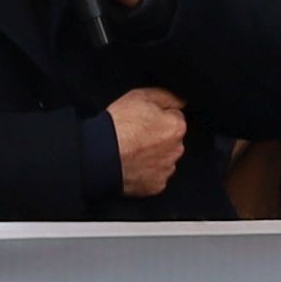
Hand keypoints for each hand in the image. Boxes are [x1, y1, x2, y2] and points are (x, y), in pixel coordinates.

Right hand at [100, 86, 192, 200]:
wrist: (100, 154)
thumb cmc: (118, 125)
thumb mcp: (141, 96)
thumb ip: (167, 97)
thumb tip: (180, 102)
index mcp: (176, 127)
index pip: (175, 118)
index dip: (158, 117)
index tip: (145, 120)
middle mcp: (176, 150)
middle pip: (171, 140)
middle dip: (159, 137)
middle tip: (137, 136)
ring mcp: (166, 169)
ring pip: (164, 159)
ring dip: (154, 155)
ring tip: (133, 151)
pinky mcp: (156, 185)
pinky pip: (155, 176)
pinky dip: (146, 172)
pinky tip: (133, 164)